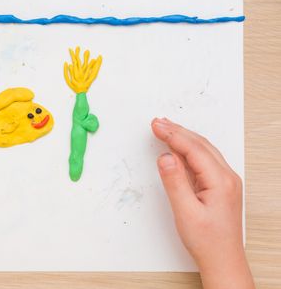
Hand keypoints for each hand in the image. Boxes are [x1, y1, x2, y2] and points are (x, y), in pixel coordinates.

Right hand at [151, 118, 253, 288]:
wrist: (222, 260)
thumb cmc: (207, 240)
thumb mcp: (185, 212)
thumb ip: (174, 182)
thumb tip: (165, 157)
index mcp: (220, 181)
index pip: (193, 149)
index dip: (172, 135)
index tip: (156, 125)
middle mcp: (226, 177)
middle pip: (200, 145)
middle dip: (177, 131)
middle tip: (157, 122)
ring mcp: (225, 181)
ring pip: (203, 150)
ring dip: (183, 137)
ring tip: (165, 128)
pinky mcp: (219, 185)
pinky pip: (204, 160)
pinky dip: (189, 149)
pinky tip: (178, 147)